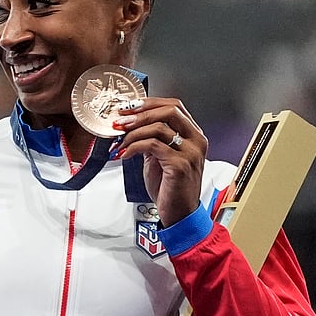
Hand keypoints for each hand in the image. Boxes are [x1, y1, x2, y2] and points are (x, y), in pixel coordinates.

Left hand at [111, 96, 206, 225]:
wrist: (179, 213)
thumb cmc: (170, 187)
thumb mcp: (159, 157)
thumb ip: (151, 140)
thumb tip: (130, 125)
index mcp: (193, 135)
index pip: (174, 106)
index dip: (149, 103)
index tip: (127, 107)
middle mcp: (196, 140)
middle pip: (169, 111)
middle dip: (140, 113)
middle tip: (120, 122)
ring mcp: (191, 152)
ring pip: (159, 127)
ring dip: (133, 132)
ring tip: (119, 141)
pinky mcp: (180, 164)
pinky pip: (152, 145)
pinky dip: (134, 146)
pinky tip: (124, 154)